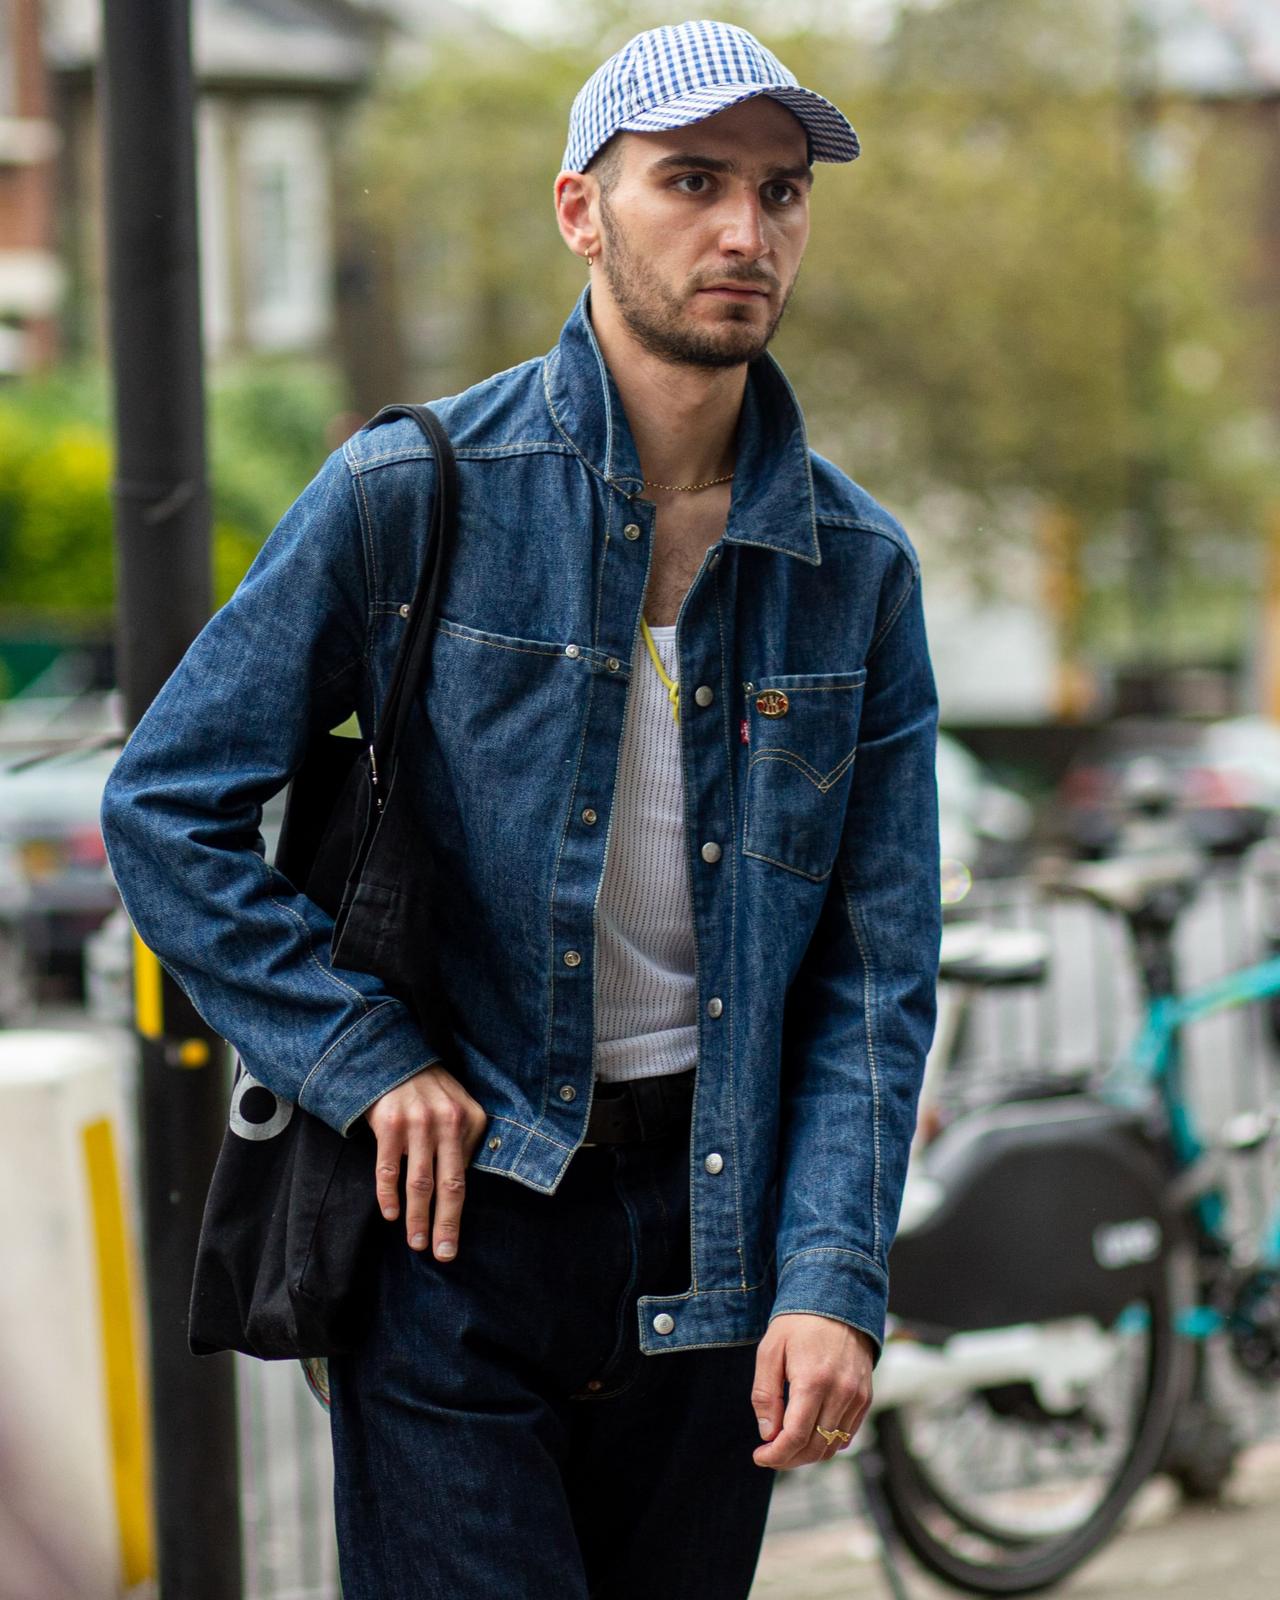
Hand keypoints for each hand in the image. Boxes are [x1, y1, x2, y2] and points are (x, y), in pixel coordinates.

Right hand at [363, 1065, 487, 1260]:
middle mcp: (446, 1122)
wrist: (393, 1057)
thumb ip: (465, 1140)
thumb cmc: (429, 1089)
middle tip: (442, 1254)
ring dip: (418, 1217)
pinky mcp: (389, 1122)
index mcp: (467, 1120)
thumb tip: (459, 1182)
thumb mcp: (458, 1105)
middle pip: (449, 1184)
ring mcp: (417, 1122)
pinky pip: (388, 1168)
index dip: (458, 1212)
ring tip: (416, 1243)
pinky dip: (388, 1194)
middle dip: (445, 1223)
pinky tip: (391, 1213)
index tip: (453, 1242)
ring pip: (419, 1181)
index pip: (465, 1176)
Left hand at [751, 1313, 874, 1469]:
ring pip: (833, 1445)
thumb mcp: (770, 1351)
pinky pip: (847, 1434)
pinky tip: (809, 1434)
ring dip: (808, 1454)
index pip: (796, 1436)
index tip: (759, 1456)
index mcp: (813, 1380)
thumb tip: (768, 1434)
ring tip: (786, 1446)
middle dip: (789, 1458)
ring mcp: (857, 1396)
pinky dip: (827, 1442)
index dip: (775, 1455)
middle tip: (769, 1453)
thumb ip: (765, 1394)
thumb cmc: (798, 1324)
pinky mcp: (866, 1397)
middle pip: (815, 1447)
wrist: (837, 1300)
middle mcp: (841, 1392)